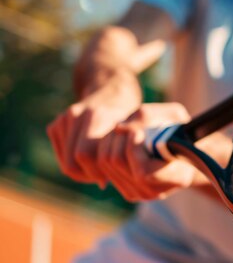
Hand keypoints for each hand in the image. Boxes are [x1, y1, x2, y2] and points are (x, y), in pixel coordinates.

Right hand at [47, 70, 141, 186]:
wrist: (113, 89)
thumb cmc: (130, 112)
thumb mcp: (136, 128)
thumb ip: (123, 152)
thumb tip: (103, 184)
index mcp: (97, 115)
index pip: (84, 155)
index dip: (96, 171)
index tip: (112, 174)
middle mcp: (76, 114)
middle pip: (71, 163)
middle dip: (89, 174)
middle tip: (106, 175)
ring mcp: (64, 118)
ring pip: (65, 162)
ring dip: (83, 170)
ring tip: (102, 166)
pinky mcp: (56, 124)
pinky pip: (62, 154)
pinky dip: (75, 161)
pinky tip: (93, 156)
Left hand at [96, 103, 203, 201]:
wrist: (187, 153)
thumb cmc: (181, 130)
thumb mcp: (173, 115)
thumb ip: (146, 117)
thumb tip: (119, 128)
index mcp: (178, 176)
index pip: (143, 172)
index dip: (134, 149)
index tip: (138, 131)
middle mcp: (159, 191)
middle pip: (118, 162)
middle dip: (120, 137)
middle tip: (130, 125)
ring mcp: (142, 195)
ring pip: (107, 163)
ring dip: (112, 139)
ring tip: (126, 130)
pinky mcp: (129, 192)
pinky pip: (104, 168)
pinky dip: (108, 148)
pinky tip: (121, 140)